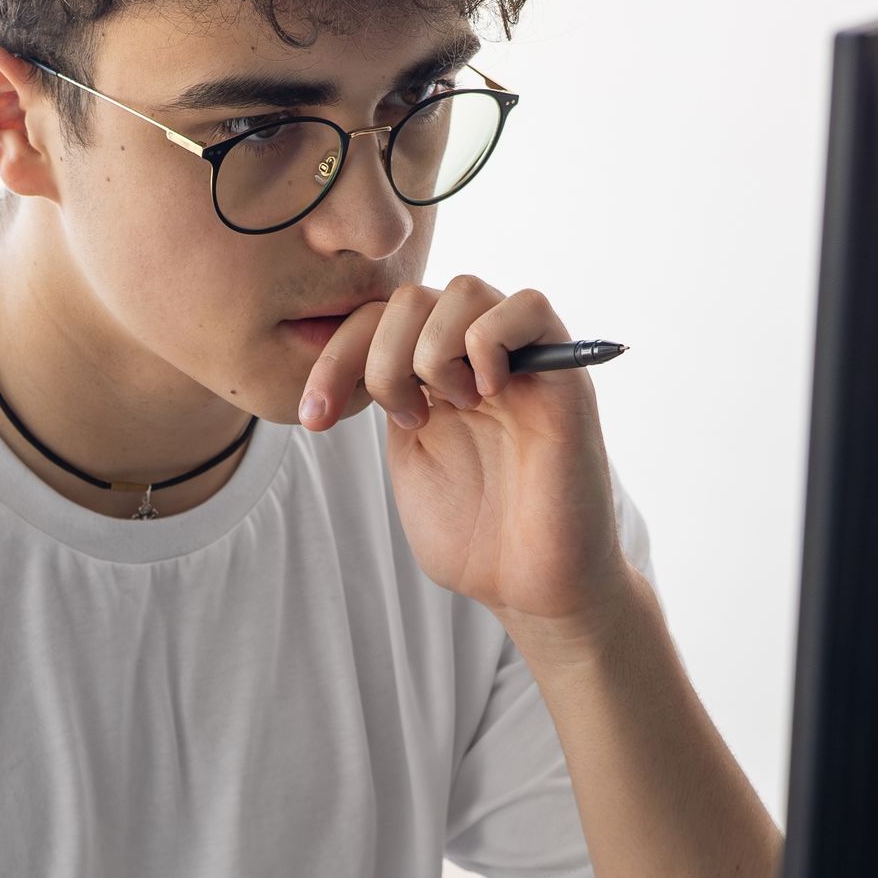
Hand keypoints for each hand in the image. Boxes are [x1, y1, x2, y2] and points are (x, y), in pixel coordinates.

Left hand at [298, 278, 628, 641]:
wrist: (532, 587)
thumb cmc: (476, 540)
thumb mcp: (409, 464)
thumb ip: (391, 402)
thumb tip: (364, 353)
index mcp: (433, 381)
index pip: (375, 325)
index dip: (334, 359)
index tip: (313, 418)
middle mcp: (475, 362)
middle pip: (412, 297)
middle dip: (381, 354)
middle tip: (403, 420)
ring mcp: (520, 364)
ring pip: (463, 290)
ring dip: (435, 348)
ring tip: (449, 409)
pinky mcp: (564, 375)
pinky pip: (530, 307)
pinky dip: (492, 341)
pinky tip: (486, 395)